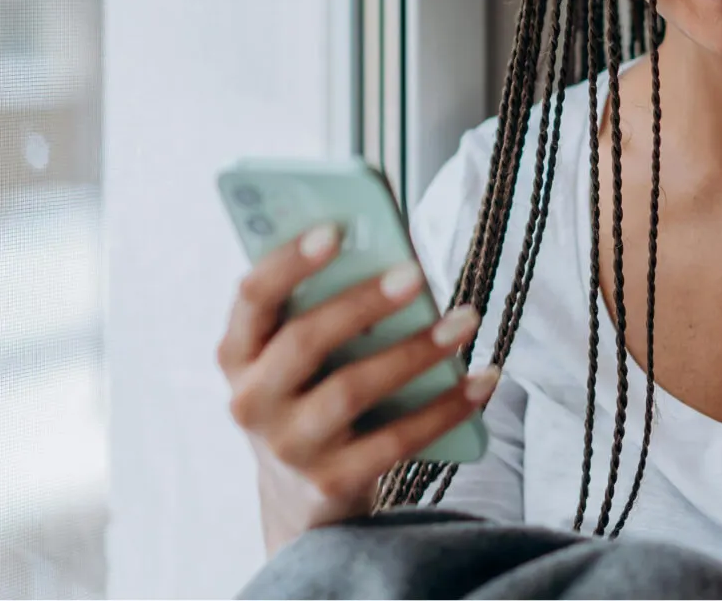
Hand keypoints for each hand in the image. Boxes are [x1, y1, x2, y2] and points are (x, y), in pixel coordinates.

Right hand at [216, 224, 499, 553]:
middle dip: (363, 303)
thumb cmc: (312, 390)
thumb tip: (395, 256)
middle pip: (305, 341)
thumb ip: (324, 306)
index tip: (334, 229)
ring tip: (464, 319)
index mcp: (238, 353)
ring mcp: (289, 447)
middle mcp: (251, 401)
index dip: (289, 262)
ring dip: (415, 351)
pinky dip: (446, 408)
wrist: (302, 492)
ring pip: (352, 391)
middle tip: (417, 273)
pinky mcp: (331, 482)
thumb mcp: (298, 354)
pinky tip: (483, 379)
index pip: (253, 297)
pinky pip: (396, 440)